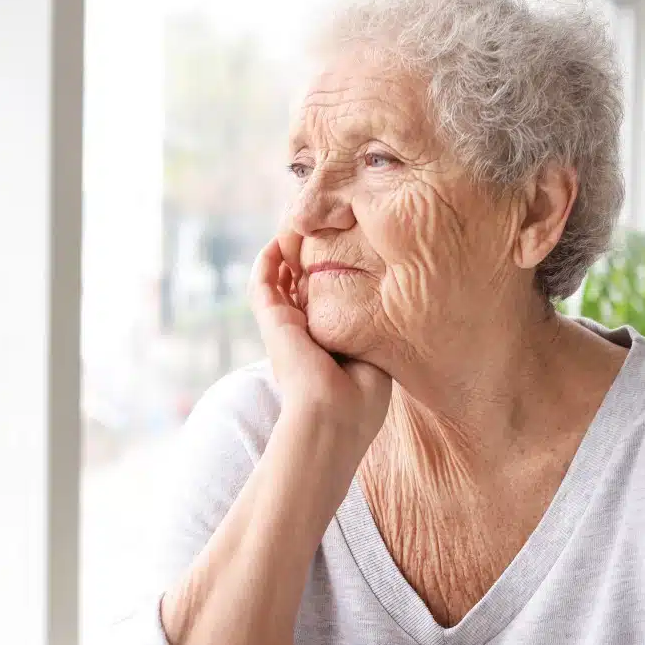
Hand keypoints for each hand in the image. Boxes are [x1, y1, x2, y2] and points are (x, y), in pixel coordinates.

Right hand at [250, 233, 390, 453]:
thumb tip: (381, 302)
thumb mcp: (374, 356)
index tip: (349, 255)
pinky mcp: (272, 321)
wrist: (335, 416)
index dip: (332, 279)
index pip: (326, 305)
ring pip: (277, 281)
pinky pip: (262, 282)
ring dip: (286, 254)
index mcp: (326, 345)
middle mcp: (304, 334)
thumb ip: (371, 329)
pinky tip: (280, 239)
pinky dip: (268, 259)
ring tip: (297, 228)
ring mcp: (285, 327)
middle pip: (300, 288)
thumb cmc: (363, 399)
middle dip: (309, 260)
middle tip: (321, 233)